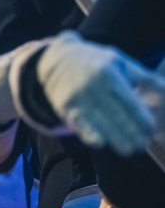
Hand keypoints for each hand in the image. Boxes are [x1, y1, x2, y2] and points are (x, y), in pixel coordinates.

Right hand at [38, 31, 163, 154]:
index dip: (142, 119)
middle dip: (132, 133)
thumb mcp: (120, 61)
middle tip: (142, 145)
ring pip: (99, 123)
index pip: (130, 103)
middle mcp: (92, 86)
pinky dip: (88, 134)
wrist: (57, 57)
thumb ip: (143, 77)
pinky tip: (100, 143)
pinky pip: (78, 123)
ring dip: (115, 139)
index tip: (151, 131)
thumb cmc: (96, 61)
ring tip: (129, 149)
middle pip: (116, 116)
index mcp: (109, 74)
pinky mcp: (64, 105)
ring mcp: (77, 97)